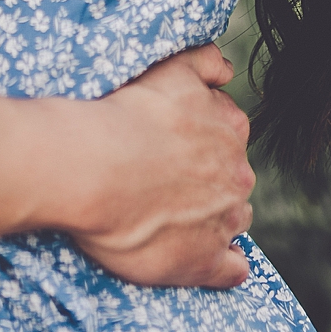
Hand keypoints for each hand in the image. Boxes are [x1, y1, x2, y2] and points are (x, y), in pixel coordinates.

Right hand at [67, 45, 253, 288]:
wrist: (93, 166)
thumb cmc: (124, 114)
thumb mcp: (171, 68)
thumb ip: (205, 62)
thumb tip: (228, 71)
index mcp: (230, 128)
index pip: (229, 134)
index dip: (202, 140)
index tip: (175, 145)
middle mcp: (237, 173)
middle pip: (233, 177)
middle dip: (210, 178)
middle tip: (166, 178)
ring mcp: (224, 220)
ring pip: (234, 218)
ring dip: (215, 217)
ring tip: (174, 216)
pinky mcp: (205, 261)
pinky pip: (231, 268)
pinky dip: (225, 265)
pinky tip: (207, 259)